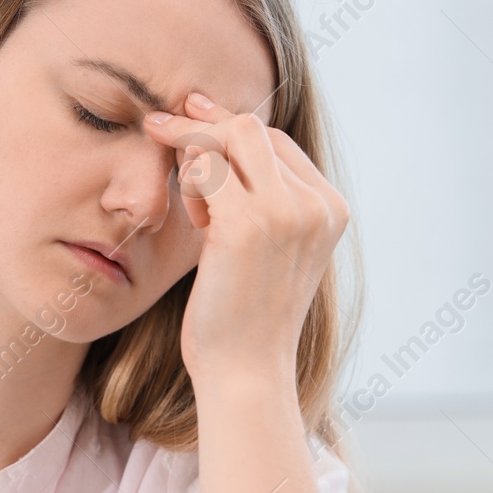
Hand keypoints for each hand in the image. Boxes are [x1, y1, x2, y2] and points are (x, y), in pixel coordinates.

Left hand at [142, 92, 348, 391]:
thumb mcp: (267, 248)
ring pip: (228, 138)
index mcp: (330, 208)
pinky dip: (188, 182)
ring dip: (193, 158)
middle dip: (203, 128)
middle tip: (162, 132)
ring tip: (193, 208)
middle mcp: (316, 204)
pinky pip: (204, 167)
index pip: (276, 142)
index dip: (229, 130)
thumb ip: (261, 199)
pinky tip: (193, 220)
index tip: (190, 120)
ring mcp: (285, 212)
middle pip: (253, 129)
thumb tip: (217, 138)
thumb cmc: (244, 316)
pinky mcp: (246, 224)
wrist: (245, 372)